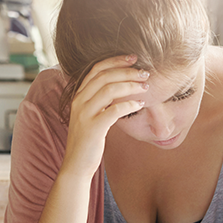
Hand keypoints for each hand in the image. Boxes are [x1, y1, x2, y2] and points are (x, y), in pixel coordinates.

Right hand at [64, 55, 149, 178]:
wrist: (76, 165)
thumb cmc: (88, 141)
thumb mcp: (91, 116)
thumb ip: (101, 101)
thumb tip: (121, 88)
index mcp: (78, 95)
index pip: (96, 69)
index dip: (115, 60)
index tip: (133, 58)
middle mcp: (79, 101)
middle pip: (104, 76)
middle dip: (127, 71)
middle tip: (145, 73)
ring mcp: (84, 114)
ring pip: (109, 90)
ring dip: (130, 86)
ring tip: (146, 87)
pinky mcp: (93, 128)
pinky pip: (113, 110)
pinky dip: (129, 105)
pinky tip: (140, 105)